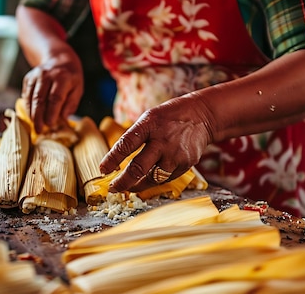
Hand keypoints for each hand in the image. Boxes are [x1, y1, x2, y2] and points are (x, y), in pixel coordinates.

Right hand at [21, 50, 83, 132]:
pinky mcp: (28, 78)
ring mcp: (35, 75)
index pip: (55, 98)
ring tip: (35, 126)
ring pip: (30, 98)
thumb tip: (62, 118)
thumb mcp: (78, 89)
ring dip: (32, 114)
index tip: (50, 125)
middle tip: (39, 130)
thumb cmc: (70, 79)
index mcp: (62, 77)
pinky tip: (32, 116)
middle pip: (40, 99)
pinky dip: (28, 107)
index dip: (51, 113)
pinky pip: (26, 95)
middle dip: (39, 117)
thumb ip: (70, 104)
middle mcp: (47, 75)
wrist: (59, 60)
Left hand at [100, 93, 214, 192]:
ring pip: (152, 179)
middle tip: (112, 188)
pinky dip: (153, 182)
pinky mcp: (186, 165)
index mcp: (149, 125)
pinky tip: (145, 181)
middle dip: (122, 182)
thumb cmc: (168, 118)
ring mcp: (175, 154)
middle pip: (138, 168)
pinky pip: (165, 179)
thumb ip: (134, 136)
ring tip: (127, 187)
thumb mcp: (148, 118)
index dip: (112, 159)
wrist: (201, 117)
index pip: (126, 144)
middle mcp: (162, 141)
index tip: (102, 169)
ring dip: (137, 186)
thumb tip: (114, 159)